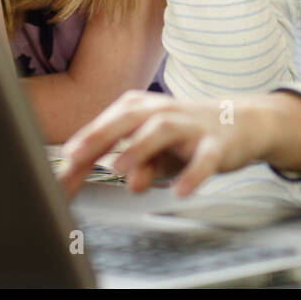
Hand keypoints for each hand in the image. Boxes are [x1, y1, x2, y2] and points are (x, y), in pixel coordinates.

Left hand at [57, 91, 273, 200]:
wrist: (242, 122)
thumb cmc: (189, 135)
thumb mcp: (159, 152)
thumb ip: (140, 165)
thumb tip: (128, 182)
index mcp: (142, 109)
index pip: (106, 127)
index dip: (81, 149)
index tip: (58, 175)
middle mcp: (164, 111)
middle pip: (128, 118)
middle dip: (99, 136)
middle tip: (75, 157)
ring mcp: (191, 125)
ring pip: (163, 130)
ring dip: (139, 148)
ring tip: (119, 169)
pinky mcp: (217, 143)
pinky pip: (204, 159)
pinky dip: (192, 174)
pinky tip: (179, 190)